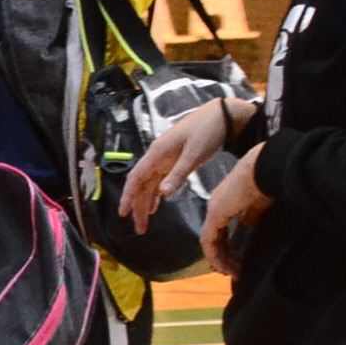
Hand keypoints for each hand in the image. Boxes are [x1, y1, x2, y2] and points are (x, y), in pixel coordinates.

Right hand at [118, 100, 239, 232]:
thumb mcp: (194, 154)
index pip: (136, 177)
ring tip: (144, 223)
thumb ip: (178, 174)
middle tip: (139, 228)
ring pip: (149, 184)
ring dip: (146, 203)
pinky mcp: (174, 161)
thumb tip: (163, 194)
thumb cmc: (208, 131)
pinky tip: (155, 206)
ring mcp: (165, 159)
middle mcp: (157, 157)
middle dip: (137, 206)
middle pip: (141, 184)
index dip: (128, 196)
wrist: (222, 115)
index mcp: (157, 153)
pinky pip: (159, 180)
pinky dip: (156, 194)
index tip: (123, 213)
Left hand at [200, 144, 273, 279]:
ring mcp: (213, 210)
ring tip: (232, 274)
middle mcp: (216, 206)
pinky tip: (225, 267)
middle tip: (233, 273)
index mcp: (225, 203)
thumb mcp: (259, 204)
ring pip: (210, 242)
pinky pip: (209, 241)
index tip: (237, 262)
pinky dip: (215, 256)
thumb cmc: (266, 182)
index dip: (227, 248)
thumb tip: (247, 226)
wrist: (264, 169)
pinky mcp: (215, 214)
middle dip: (223, 257)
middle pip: (214, 238)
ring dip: (220, 260)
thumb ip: (251, 216)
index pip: (220, 230)